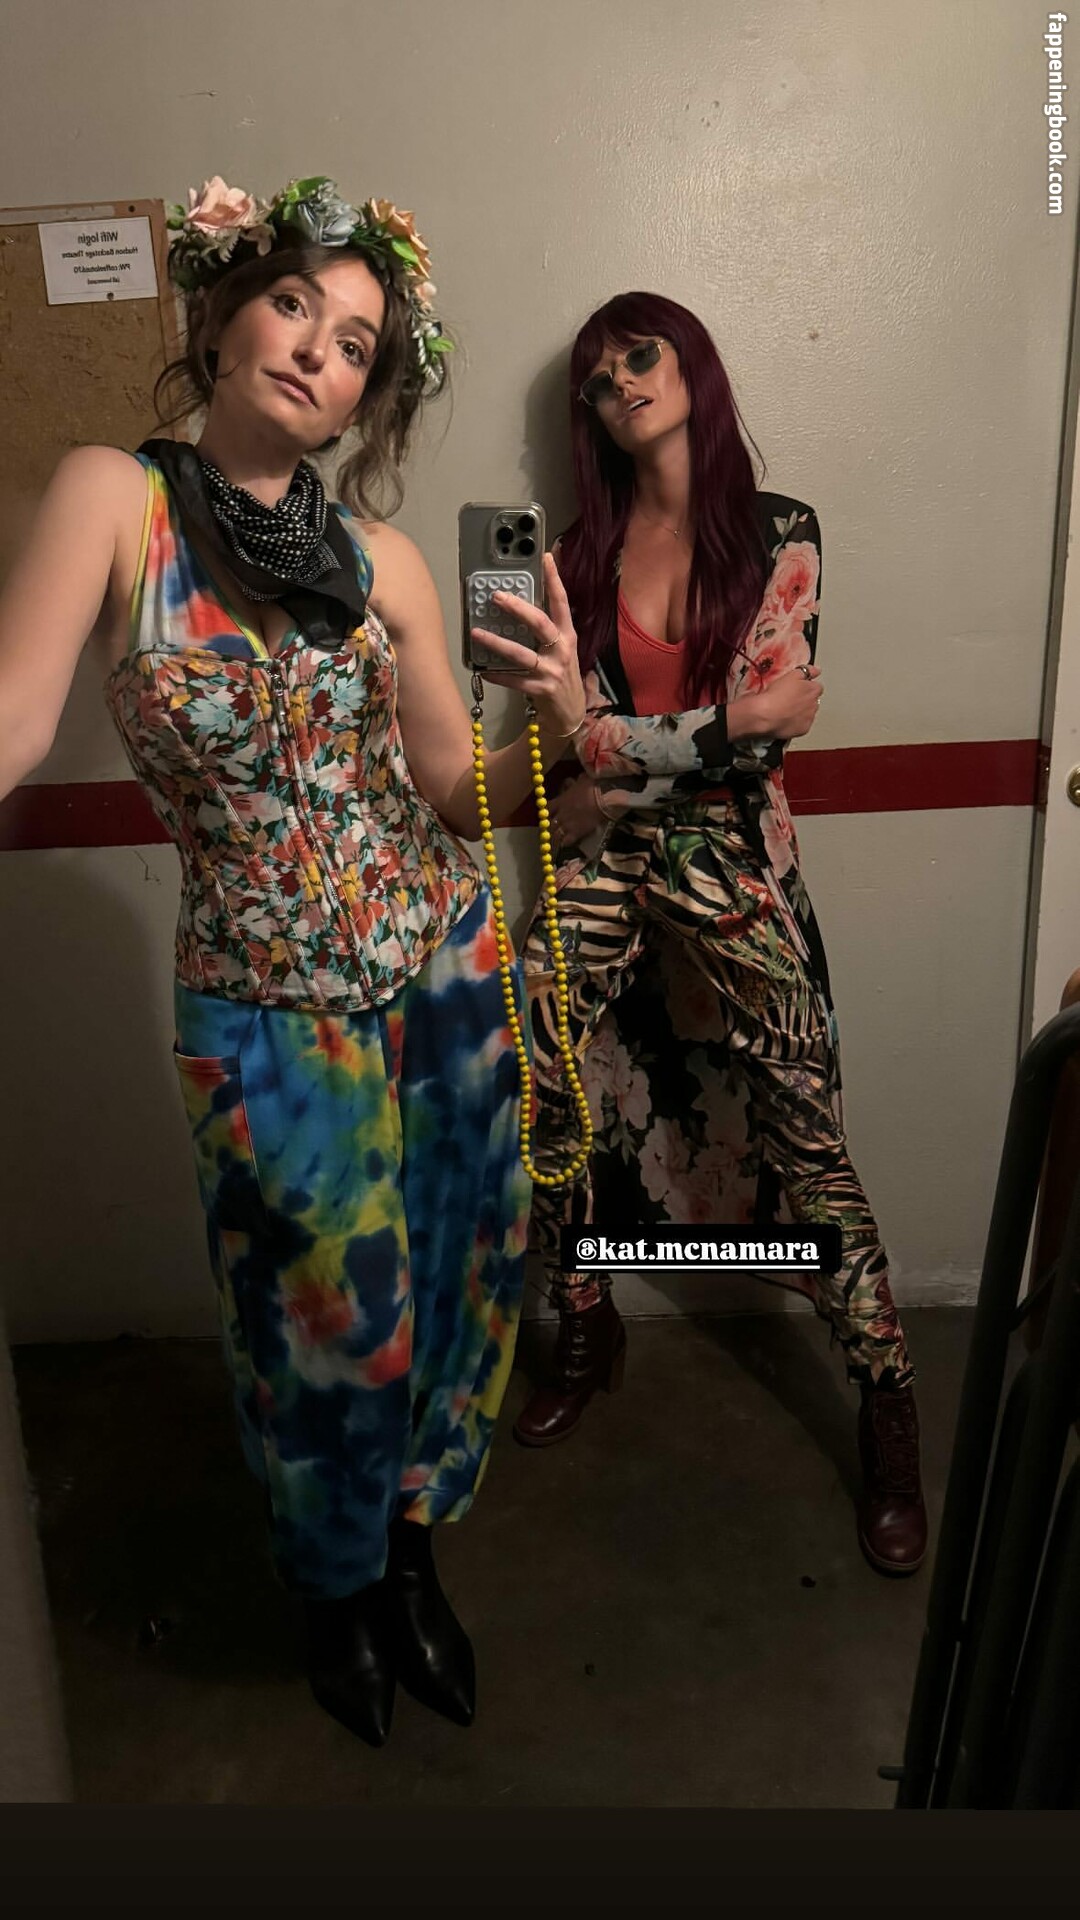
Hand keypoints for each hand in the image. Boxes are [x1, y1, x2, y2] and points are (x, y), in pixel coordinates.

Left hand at [471, 552, 585, 735]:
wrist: (570, 714)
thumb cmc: (561, 677)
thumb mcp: (562, 650)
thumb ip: (548, 629)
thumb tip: (523, 605)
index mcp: (567, 636)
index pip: (561, 602)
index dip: (554, 579)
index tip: (544, 557)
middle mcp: (562, 651)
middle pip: (540, 623)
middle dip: (518, 608)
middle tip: (497, 596)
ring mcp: (552, 671)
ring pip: (521, 653)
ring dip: (497, 643)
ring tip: (476, 632)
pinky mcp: (541, 691)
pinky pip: (514, 681)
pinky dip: (497, 675)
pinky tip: (482, 670)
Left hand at [549, 773, 604, 847]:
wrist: (604, 798)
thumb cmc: (594, 787)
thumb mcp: (582, 781)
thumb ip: (577, 782)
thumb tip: (578, 778)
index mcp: (561, 801)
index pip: (547, 808)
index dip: (546, 812)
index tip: (548, 814)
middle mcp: (561, 814)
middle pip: (550, 824)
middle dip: (551, 827)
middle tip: (553, 829)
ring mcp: (568, 824)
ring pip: (556, 834)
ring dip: (556, 836)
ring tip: (558, 839)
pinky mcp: (577, 833)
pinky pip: (567, 841)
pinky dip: (565, 843)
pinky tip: (566, 843)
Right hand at [731, 664, 822, 741]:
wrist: (765, 715)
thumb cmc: (776, 694)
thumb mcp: (791, 675)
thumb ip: (806, 671)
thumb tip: (817, 670)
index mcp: (813, 690)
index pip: (817, 686)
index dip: (806, 686)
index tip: (797, 687)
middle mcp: (815, 704)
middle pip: (813, 700)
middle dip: (805, 699)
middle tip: (790, 698)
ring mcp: (809, 718)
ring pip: (808, 713)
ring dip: (802, 711)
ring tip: (786, 710)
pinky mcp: (803, 730)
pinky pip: (802, 725)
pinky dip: (796, 723)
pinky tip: (786, 720)